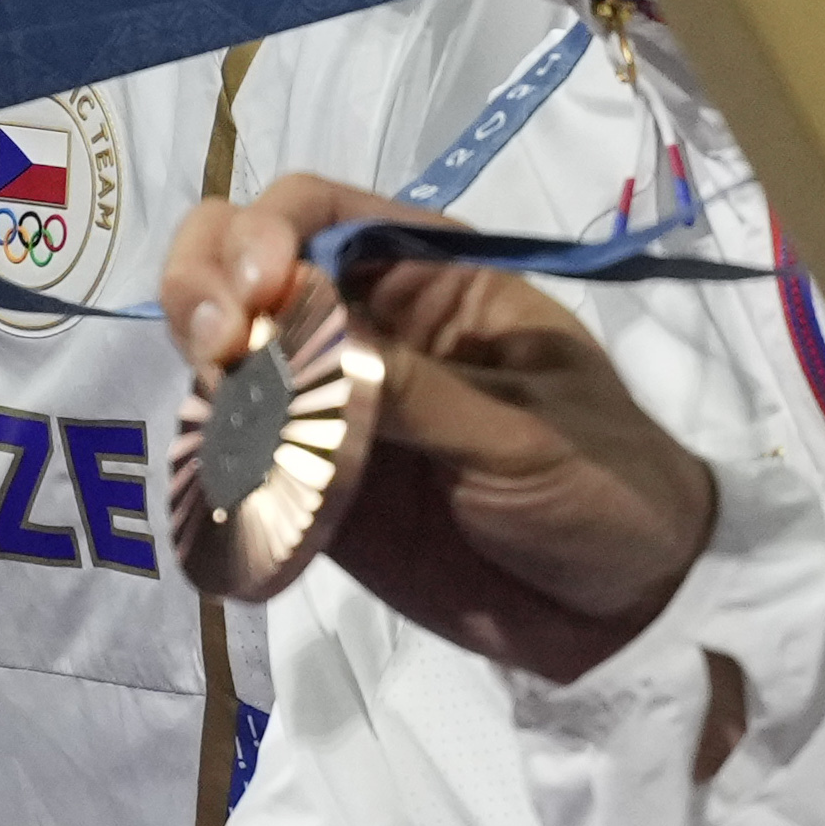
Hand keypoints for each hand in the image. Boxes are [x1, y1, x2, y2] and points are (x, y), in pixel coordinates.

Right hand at [155, 175, 724, 682]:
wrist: (624, 612)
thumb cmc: (603, 487)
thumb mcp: (518, 430)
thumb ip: (412, 389)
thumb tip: (299, 337)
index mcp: (430, 279)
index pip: (318, 213)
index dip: (266, 231)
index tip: (259, 289)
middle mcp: (366, 325)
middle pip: (245, 264)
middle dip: (206, 281)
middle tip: (214, 344)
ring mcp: (330, 404)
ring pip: (227, 351)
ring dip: (200, 362)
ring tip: (215, 406)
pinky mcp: (312, 483)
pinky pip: (236, 448)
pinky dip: (208, 450)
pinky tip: (216, 471)